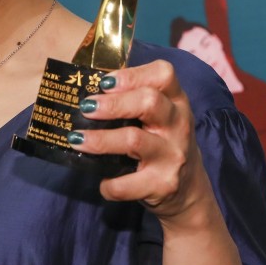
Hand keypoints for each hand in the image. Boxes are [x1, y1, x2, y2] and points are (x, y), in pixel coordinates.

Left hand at [67, 61, 215, 226]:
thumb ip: (133, 101)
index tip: (104, 82)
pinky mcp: (164, 184)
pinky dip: (109, 184)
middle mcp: (179, 124)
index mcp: (176, 101)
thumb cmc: (162, 143)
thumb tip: (85, 96)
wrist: (189, 189)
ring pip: (134, 140)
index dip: (131, 75)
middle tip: (85, 108)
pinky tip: (102, 181)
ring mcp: (173, 155)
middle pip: (149, 102)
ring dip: (99, 140)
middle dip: (112, 104)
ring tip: (76, 139)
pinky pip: (127, 184)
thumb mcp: (159, 117)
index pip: (163, 75)